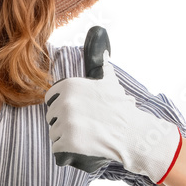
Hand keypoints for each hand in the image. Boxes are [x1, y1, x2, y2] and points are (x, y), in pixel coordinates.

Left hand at [44, 26, 182, 183]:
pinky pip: (58, 151)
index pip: (51, 100)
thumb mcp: (107, 79)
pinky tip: (84, 148)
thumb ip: (98, 59)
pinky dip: (68, 153)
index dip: (64, 108)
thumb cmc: (120, 107)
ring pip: (54, 135)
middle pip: (52, 118)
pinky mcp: (68, 144)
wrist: (134, 134)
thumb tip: (98, 32)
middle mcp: (64, 102)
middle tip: (87, 125)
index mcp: (67, 86)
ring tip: (87, 136)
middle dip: (66, 124)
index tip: (81, 111)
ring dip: (67, 139)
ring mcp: (66, 124)